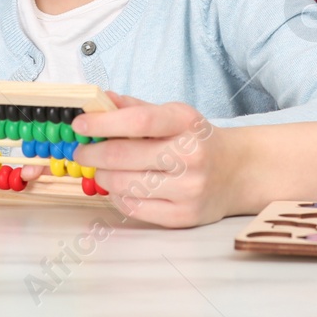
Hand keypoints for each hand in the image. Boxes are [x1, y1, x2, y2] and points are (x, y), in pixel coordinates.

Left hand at [71, 93, 240, 227]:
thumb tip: (98, 100)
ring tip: (101, 170)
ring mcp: (189, 189)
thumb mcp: (174, 115)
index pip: (139, 121)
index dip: (103, 123)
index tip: (79, 124)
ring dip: (103, 177)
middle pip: (125, 156)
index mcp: (186, 122)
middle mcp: (191, 156)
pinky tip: (118, 187)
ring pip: (125, 185)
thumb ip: (136, 108)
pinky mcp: (184, 216)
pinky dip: (117, 197)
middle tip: (82, 151)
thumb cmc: (197, 140)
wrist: (237, 172)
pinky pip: (135, 208)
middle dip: (93, 153)